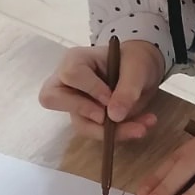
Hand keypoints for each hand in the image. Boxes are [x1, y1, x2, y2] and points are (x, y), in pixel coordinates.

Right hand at [38, 39, 164, 141]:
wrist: (141, 71)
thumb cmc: (134, 60)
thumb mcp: (137, 68)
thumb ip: (127, 88)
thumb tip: (114, 116)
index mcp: (75, 60)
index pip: (71, 75)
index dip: (90, 89)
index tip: (110, 98)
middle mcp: (67, 82)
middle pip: (53, 99)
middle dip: (84, 112)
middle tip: (108, 118)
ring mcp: (74, 102)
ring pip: (79, 123)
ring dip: (111, 131)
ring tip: (141, 127)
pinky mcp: (85, 118)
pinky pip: (95, 132)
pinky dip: (118, 134)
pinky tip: (140, 127)